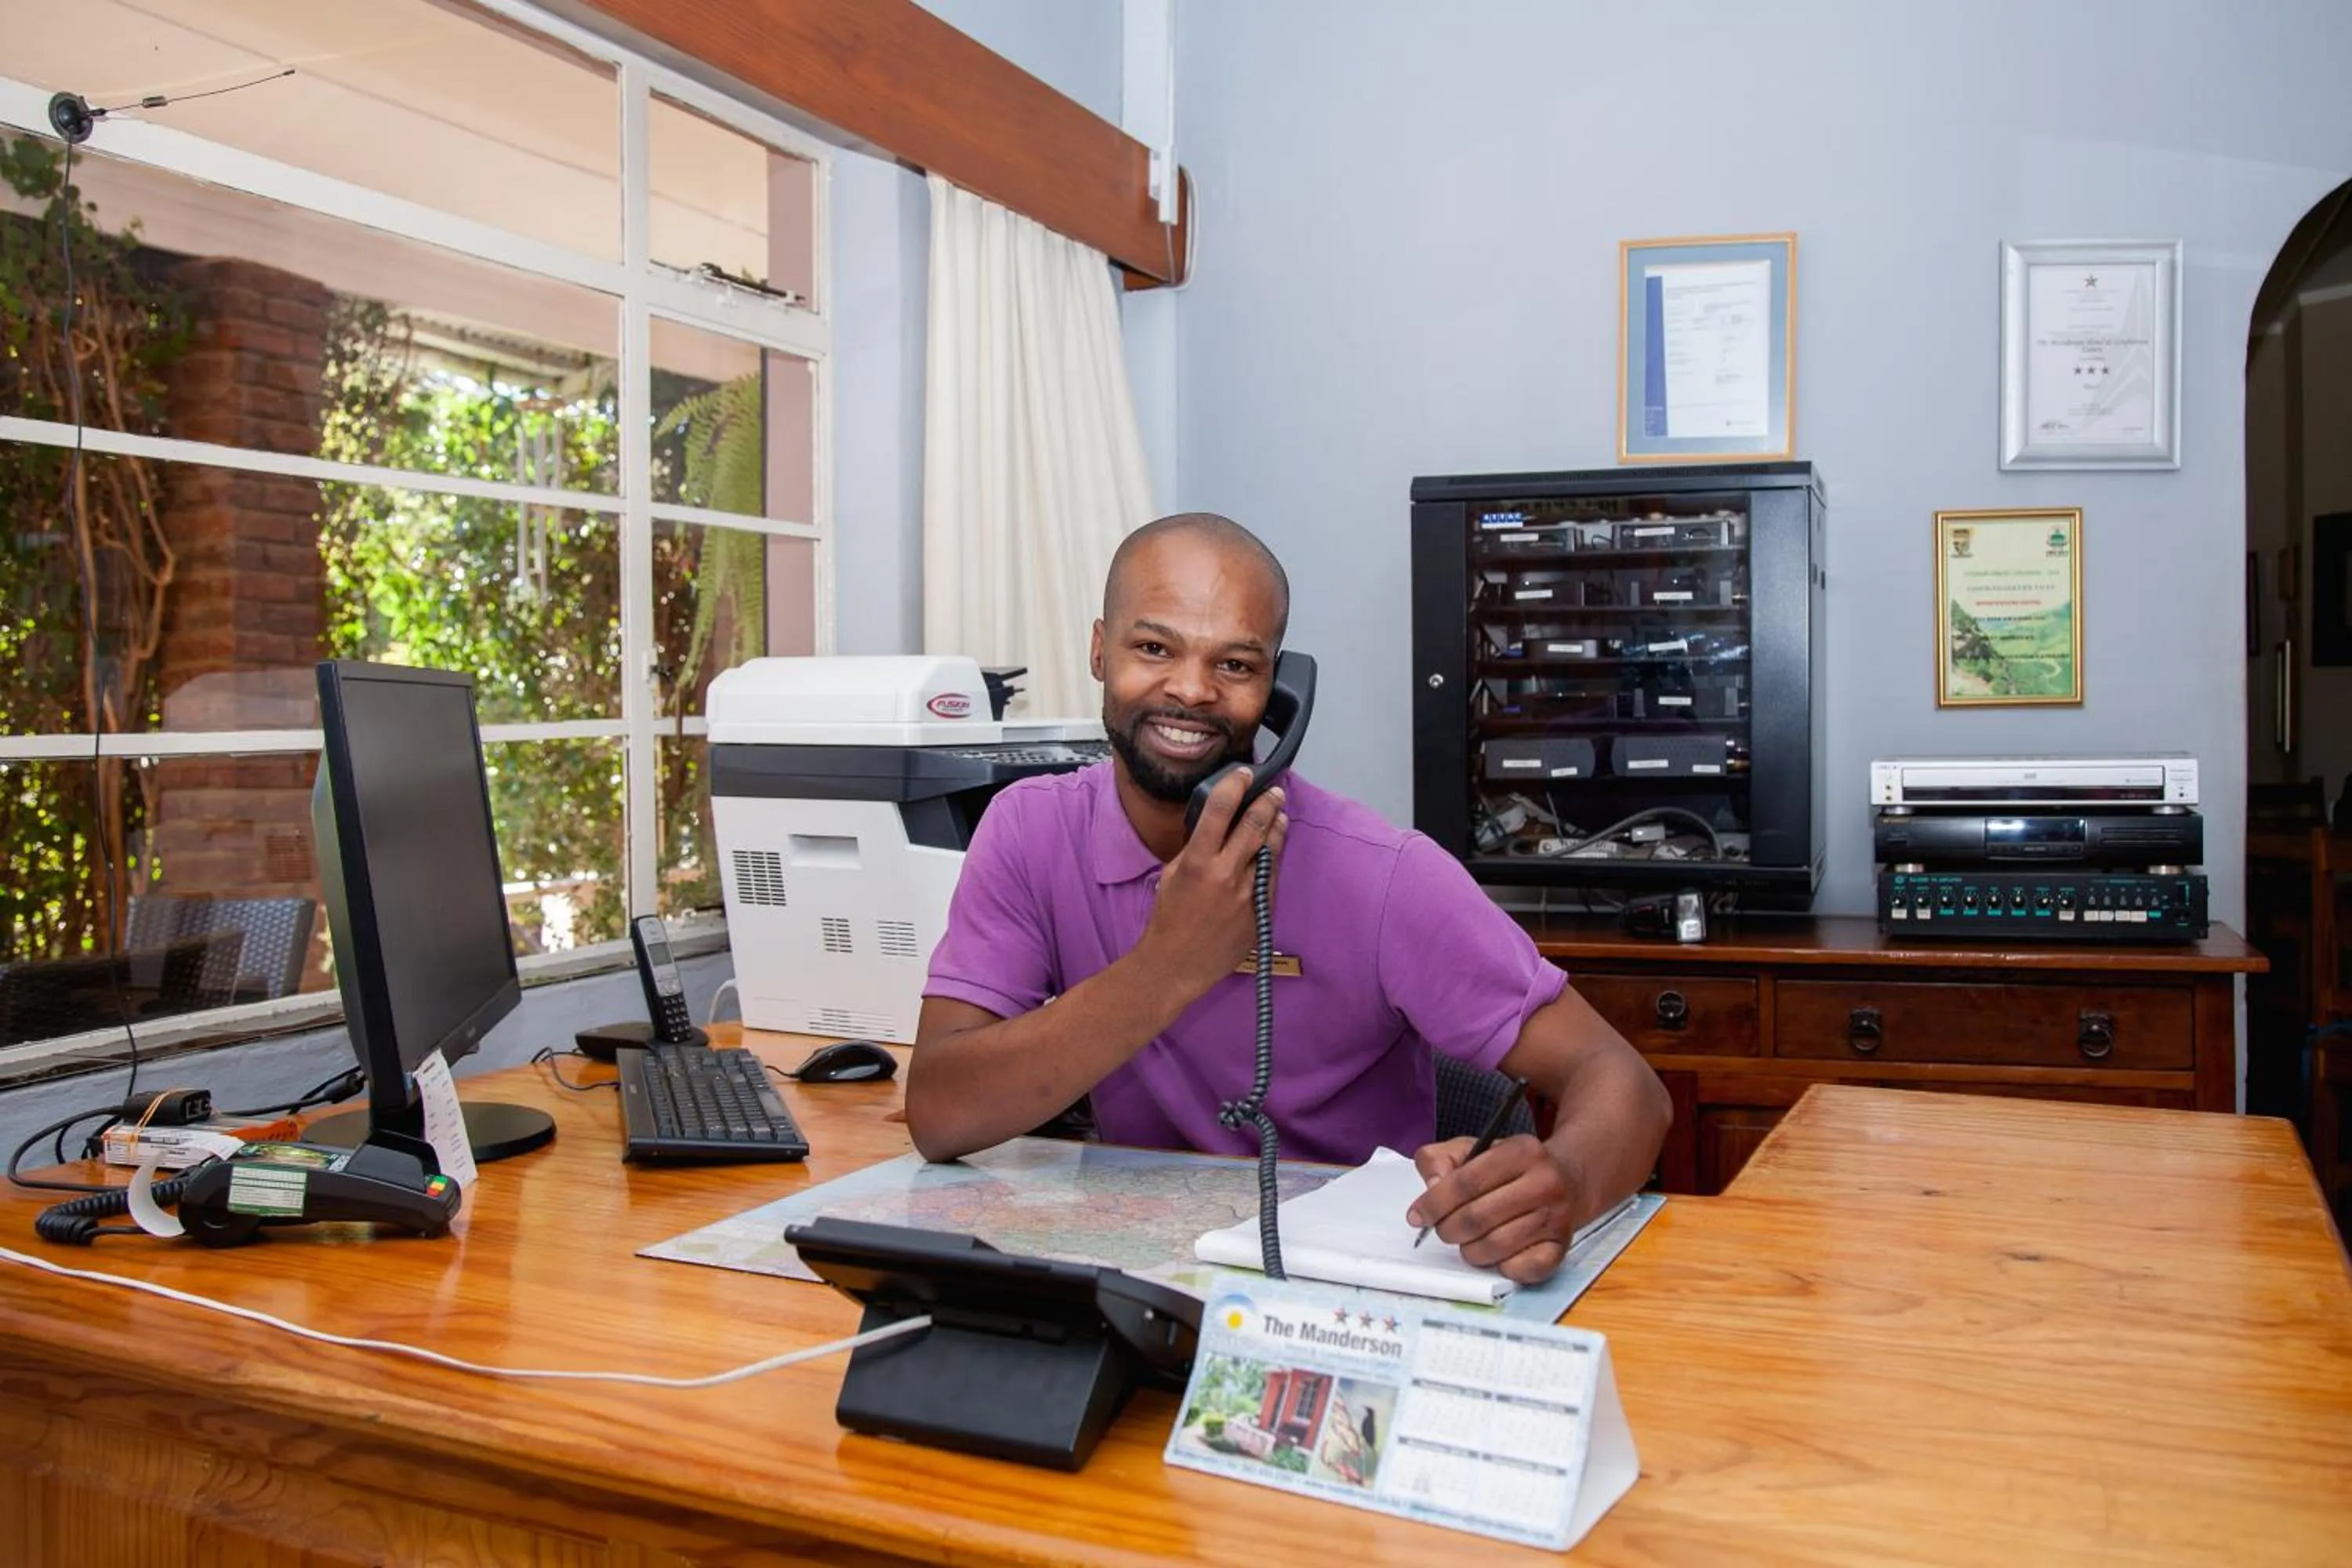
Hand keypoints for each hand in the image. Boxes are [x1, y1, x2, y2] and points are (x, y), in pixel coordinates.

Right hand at [1135, 768, 1288, 1002]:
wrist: (1178, 963)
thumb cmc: (1169, 917)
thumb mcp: (1172, 873)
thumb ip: (1196, 848)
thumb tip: (1216, 824)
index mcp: (1198, 861)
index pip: (1220, 809)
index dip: (1235, 784)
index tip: (1244, 773)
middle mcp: (1227, 874)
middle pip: (1256, 824)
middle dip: (1267, 801)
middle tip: (1274, 790)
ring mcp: (1248, 894)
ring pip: (1272, 850)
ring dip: (1277, 828)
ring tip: (1280, 815)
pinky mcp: (1262, 912)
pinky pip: (1272, 877)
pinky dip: (1272, 860)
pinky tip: (1272, 851)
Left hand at [1407, 1134, 1583, 1284]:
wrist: (1567, 1180)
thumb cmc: (1510, 1168)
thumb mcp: (1474, 1149)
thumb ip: (1440, 1160)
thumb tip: (1432, 1188)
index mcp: (1522, 1151)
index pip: (1466, 1182)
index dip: (1434, 1203)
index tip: (1417, 1216)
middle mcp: (1545, 1182)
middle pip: (1478, 1217)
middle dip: (1449, 1229)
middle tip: (1443, 1229)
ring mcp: (1558, 1217)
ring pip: (1496, 1246)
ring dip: (1470, 1250)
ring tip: (1468, 1241)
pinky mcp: (1562, 1248)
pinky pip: (1523, 1269)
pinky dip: (1502, 1266)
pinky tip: (1496, 1254)